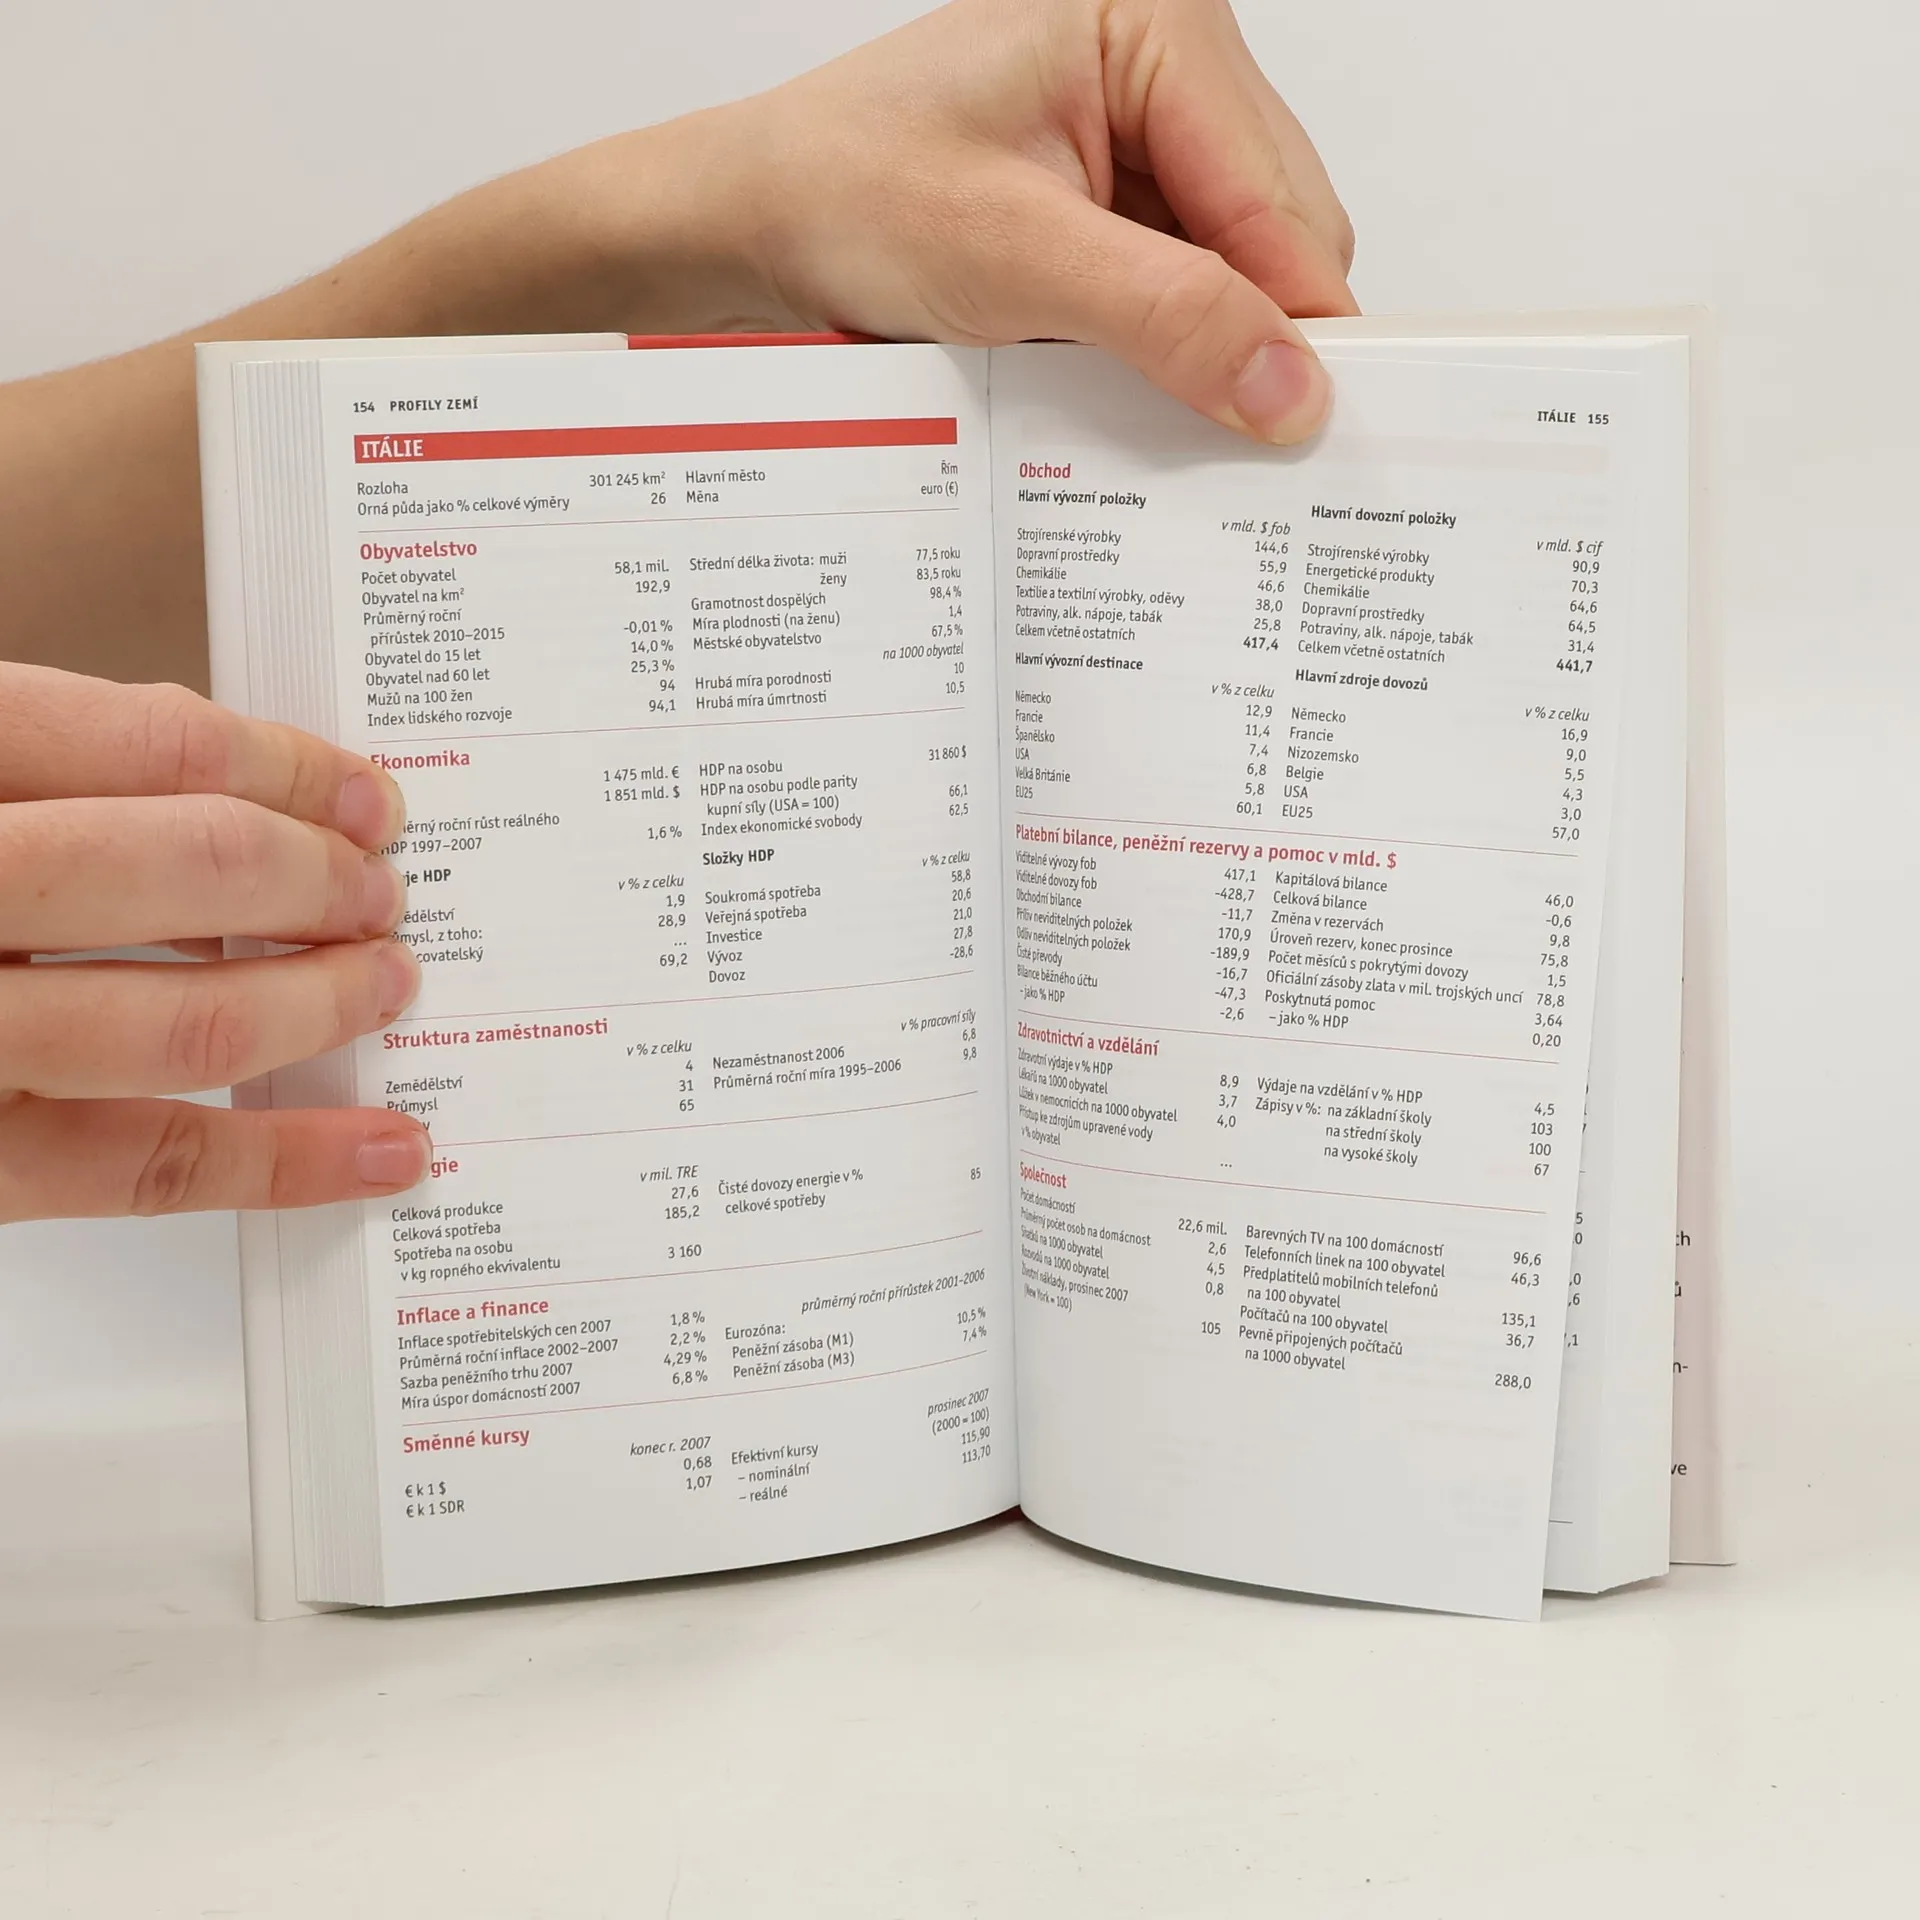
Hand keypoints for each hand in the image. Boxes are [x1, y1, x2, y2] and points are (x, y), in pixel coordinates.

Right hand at [0, 665, 428, 1221]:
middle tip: (380, 888)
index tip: (358, 790)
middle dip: (315, 877)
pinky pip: (143, 1168)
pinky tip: (381, 1150)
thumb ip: (30, 756)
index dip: (283, 765)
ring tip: (385, 981)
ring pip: (178, 1024)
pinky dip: (284, 1163)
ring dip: (316, 999)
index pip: (140, 741)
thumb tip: (215, 763)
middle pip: (179, 868)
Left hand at [569, 0, 1355, 441]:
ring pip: (1238, 263)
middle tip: (1228, 430)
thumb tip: (1292, 387)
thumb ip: (1167, 318)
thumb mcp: (1016, 260)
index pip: (1278, 197)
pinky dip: (1162, 338)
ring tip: (1127, 380)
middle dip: (1248, 330)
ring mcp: (1145, 123)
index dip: (1300, 319)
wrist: (755, 219)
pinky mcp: (1118, 186)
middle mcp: (1165, 57)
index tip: (1318, 424)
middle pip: (1277, 229)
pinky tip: (1113, 364)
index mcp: (1155, 19)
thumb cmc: (847, 193)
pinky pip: (1185, 278)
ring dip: (1200, 339)